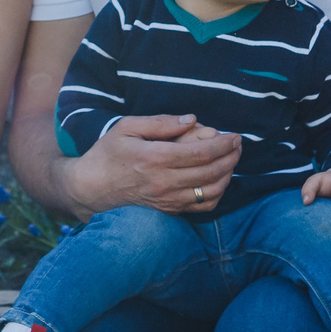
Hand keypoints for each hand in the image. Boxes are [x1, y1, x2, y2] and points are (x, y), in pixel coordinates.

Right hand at [73, 114, 240, 215]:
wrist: (91, 188)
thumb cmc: (108, 153)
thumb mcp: (127, 127)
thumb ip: (160, 122)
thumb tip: (192, 120)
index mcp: (155, 158)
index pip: (201, 152)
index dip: (223, 143)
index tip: (234, 135)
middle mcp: (164, 182)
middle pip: (211, 171)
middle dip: (231, 157)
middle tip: (239, 145)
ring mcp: (167, 200)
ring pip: (211, 191)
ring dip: (228, 175)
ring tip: (232, 160)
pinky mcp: (168, 211)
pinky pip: (201, 207)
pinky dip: (217, 194)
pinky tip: (219, 180)